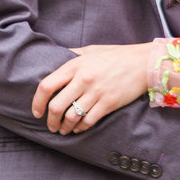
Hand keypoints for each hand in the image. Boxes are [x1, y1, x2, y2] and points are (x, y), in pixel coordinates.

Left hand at [31, 43, 151, 133]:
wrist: (142, 62)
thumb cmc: (115, 55)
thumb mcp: (90, 50)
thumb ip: (72, 55)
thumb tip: (55, 58)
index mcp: (75, 65)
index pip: (47, 85)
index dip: (37, 102)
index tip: (37, 111)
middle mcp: (83, 79)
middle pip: (57, 106)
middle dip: (50, 121)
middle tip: (50, 125)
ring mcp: (96, 92)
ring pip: (71, 117)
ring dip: (64, 127)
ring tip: (63, 129)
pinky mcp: (109, 103)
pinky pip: (88, 121)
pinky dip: (80, 128)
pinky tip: (78, 128)